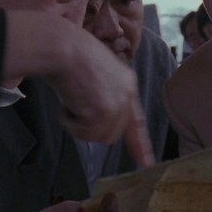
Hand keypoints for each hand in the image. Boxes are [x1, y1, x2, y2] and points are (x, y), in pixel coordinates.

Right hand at [4, 11, 153, 167]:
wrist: (65, 49)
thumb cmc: (71, 54)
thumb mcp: (97, 73)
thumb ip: (104, 94)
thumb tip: (94, 115)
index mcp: (127, 84)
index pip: (137, 121)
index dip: (140, 144)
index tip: (147, 162)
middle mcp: (127, 97)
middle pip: (110, 133)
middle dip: (89, 126)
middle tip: (75, 105)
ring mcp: (117, 106)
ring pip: (96, 136)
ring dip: (78, 124)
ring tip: (71, 100)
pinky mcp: (104, 113)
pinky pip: (82, 133)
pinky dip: (69, 122)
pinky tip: (68, 101)